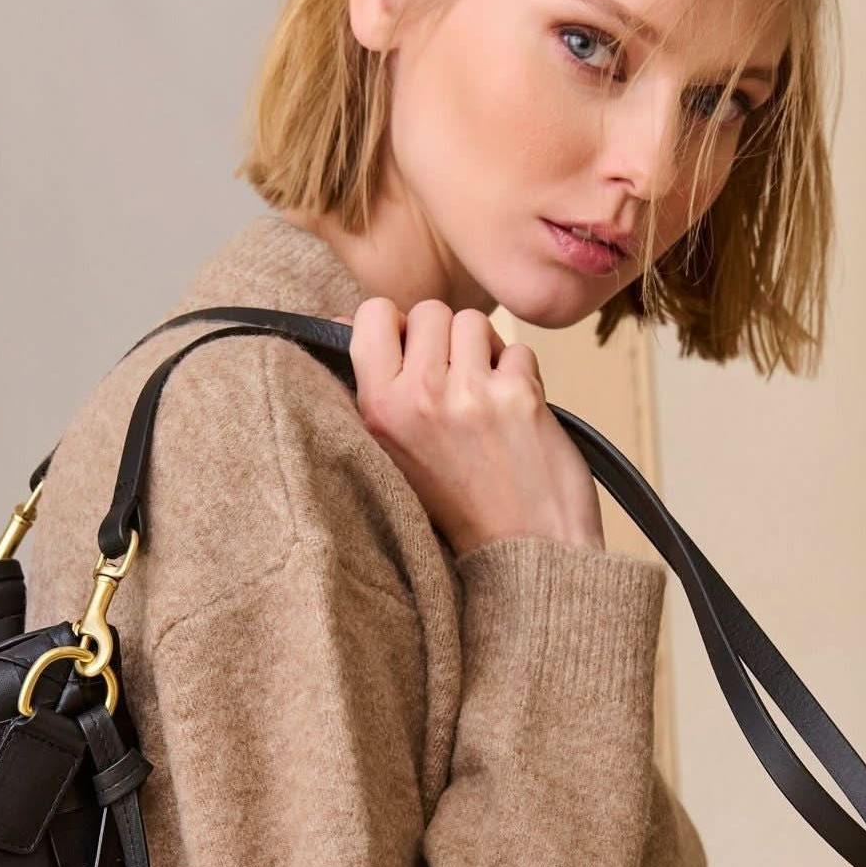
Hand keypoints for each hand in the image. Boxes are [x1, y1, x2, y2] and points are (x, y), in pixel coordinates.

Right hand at [347, 297, 605, 559]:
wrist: (523, 555)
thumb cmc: (459, 506)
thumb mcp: (392, 450)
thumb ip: (374, 387)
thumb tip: (342, 317)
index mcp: (377, 410)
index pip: (372, 314)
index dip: (398, 323)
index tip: (413, 351)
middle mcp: (417, 398)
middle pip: (430, 311)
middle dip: (448, 339)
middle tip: (457, 385)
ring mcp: (468, 395)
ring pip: (475, 323)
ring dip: (487, 352)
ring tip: (487, 399)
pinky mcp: (517, 396)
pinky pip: (519, 350)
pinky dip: (523, 376)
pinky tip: (516, 415)